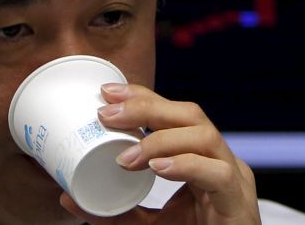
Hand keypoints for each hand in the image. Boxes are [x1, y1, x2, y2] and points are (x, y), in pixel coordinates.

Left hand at [57, 83, 259, 223]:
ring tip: (127, 154)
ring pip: (205, 136)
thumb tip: (66, 197)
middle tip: (108, 114)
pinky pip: (218, 173)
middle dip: (147, 107)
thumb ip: (113, 212)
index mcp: (203, 158)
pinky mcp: (238, 201)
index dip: (144, 98)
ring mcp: (234, 178)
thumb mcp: (145, 224)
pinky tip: (159, 168)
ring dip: (161, 139)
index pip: (176, 115)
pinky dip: (186, 165)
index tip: (108, 93)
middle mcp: (220, 161)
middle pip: (191, 115)